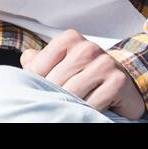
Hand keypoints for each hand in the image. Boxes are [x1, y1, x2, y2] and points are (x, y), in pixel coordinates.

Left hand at [19, 29, 145, 119]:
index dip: (37, 82)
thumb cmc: (84, 74)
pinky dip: (86, 110)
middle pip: (55, 80)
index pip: (39, 66)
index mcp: (70, 39)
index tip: (42, 90)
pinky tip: (86, 109)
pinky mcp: (118, 81)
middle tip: (54, 103)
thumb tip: (26, 59)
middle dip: (52, 95)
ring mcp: (105, 63)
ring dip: (69, 104)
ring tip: (68, 107)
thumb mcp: (59, 63)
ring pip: (73, 92)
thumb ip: (38, 61)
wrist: (121, 84)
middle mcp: (88, 47)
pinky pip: (92, 102)